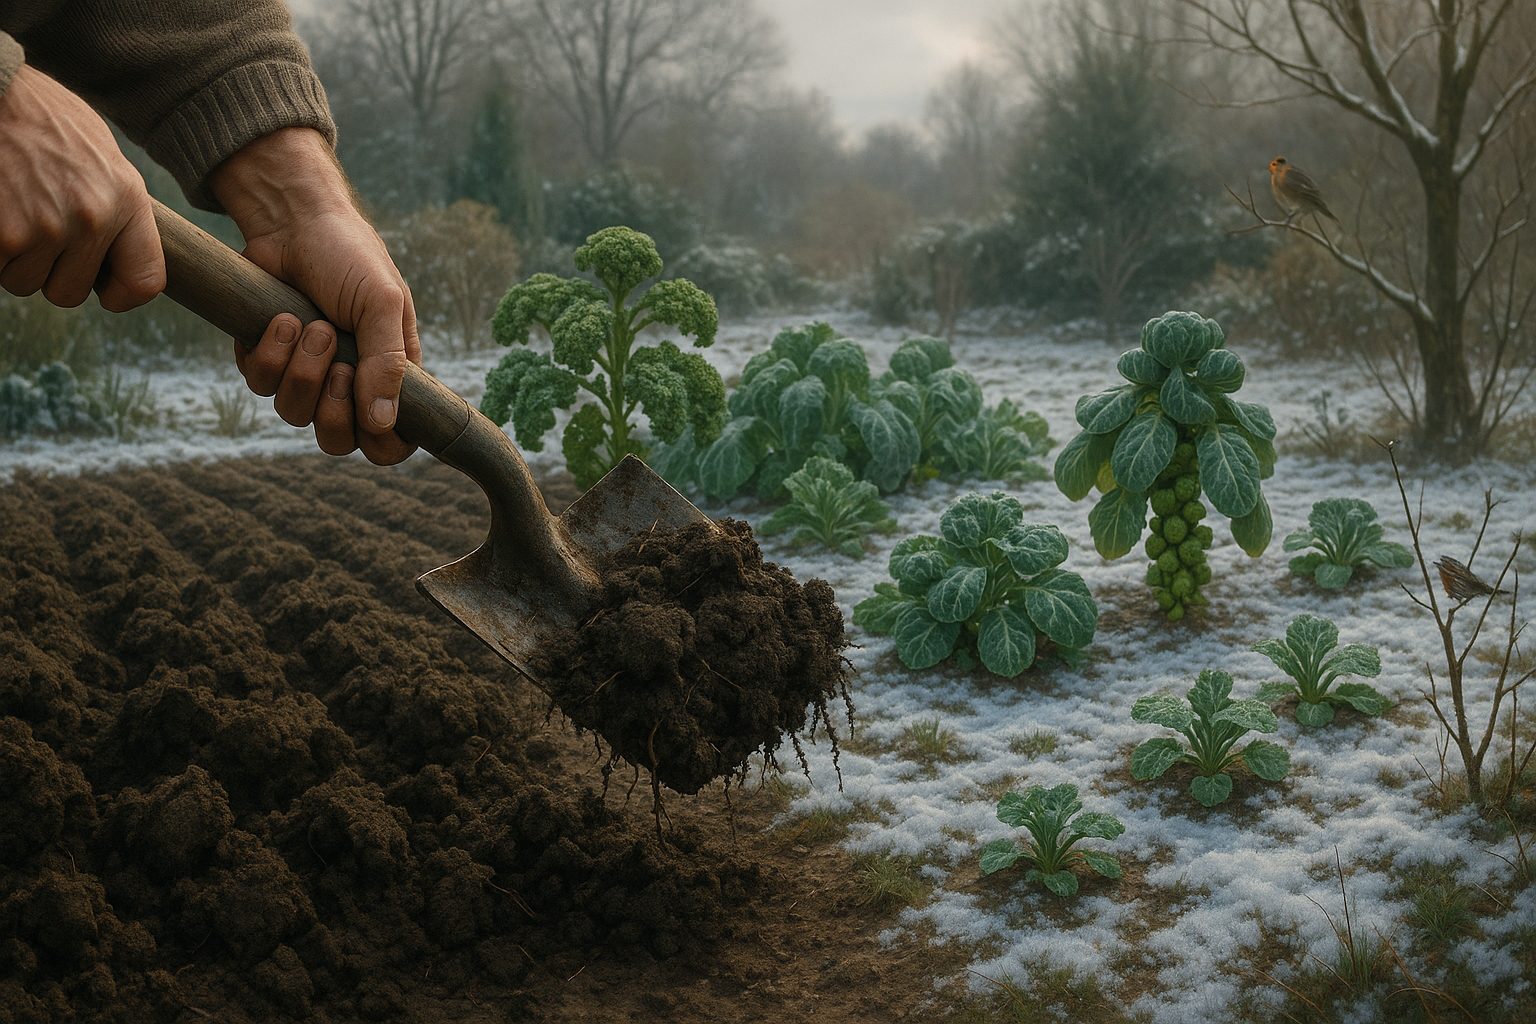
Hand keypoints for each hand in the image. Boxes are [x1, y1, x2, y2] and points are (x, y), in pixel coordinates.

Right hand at [0, 64, 163, 310]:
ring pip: (24, 282)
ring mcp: (43, 228)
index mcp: (125, 198)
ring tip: (11, 209)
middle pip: (69, 292)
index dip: (121, 294)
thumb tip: (117, 257)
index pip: (144, 282)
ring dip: (13, 259)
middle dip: (49, 271)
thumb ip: (115, 206)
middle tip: (36, 229)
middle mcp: (91, 218)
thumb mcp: (100, 154)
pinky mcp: (1, 234)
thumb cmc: (40, 116)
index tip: (104, 287)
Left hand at [212, 128, 420, 464]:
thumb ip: (388, 364)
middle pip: (338, 440)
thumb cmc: (349, 256)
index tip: (374, 421)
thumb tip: (385, 422)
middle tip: (340, 367)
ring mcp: (305, 373)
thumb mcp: (382, 304)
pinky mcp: (265, 357)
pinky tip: (281, 319)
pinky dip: (270, 353)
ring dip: (302, 372)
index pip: (392, 440)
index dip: (384, 446)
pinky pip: (260, 384)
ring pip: (294, 414)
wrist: (292, 219)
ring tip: (311, 326)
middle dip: (334, 410)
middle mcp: (349, 382)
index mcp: (389, 374)